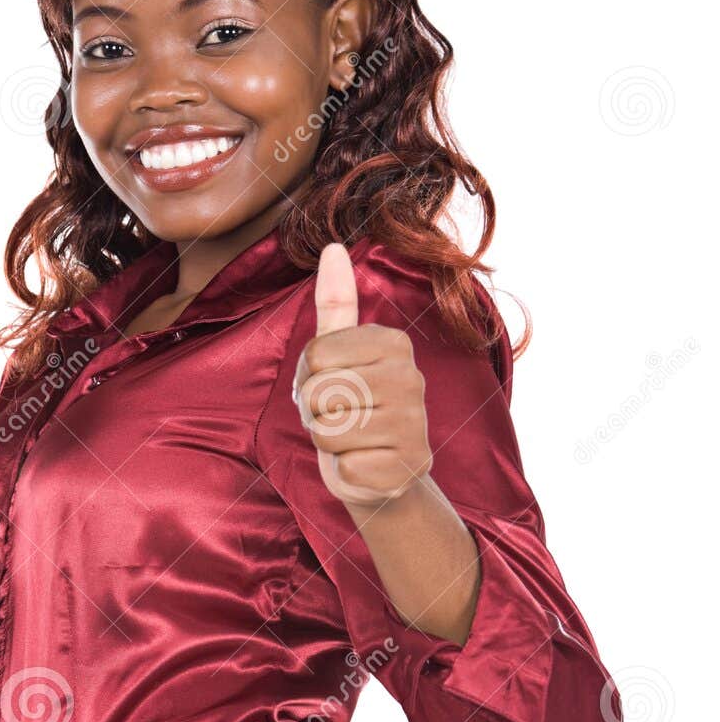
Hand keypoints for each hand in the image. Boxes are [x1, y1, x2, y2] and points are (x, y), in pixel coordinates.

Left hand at [293, 242, 432, 507]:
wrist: (382, 474)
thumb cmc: (352, 409)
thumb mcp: (339, 355)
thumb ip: (336, 304)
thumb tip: (332, 247)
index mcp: (394, 343)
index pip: (314, 355)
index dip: (307, 378)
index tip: (330, 387)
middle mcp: (411, 378)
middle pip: (318, 392)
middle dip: (315, 412)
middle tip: (338, 418)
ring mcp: (415, 423)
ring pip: (328, 430)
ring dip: (328, 442)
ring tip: (350, 440)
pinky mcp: (409, 466)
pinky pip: (345, 466)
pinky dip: (345, 471)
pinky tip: (364, 464)